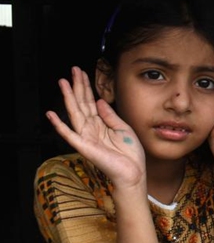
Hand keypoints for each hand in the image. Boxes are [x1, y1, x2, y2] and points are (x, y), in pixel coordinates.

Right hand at [46, 67, 145, 188]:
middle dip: (77, 87)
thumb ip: (110, 115)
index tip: (81, 73)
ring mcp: (86, 137)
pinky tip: (51, 114)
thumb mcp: (123, 129)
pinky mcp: (84, 147)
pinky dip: (59, 125)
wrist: (133, 172)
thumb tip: (98, 101)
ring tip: (62, 82)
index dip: (86, 87)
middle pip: (81, 103)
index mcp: (101, 124)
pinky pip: (69, 135)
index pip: (90, 102)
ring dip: (68, 97)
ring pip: (75, 113)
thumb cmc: (130, 153)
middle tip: (72, 70)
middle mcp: (91, 128)